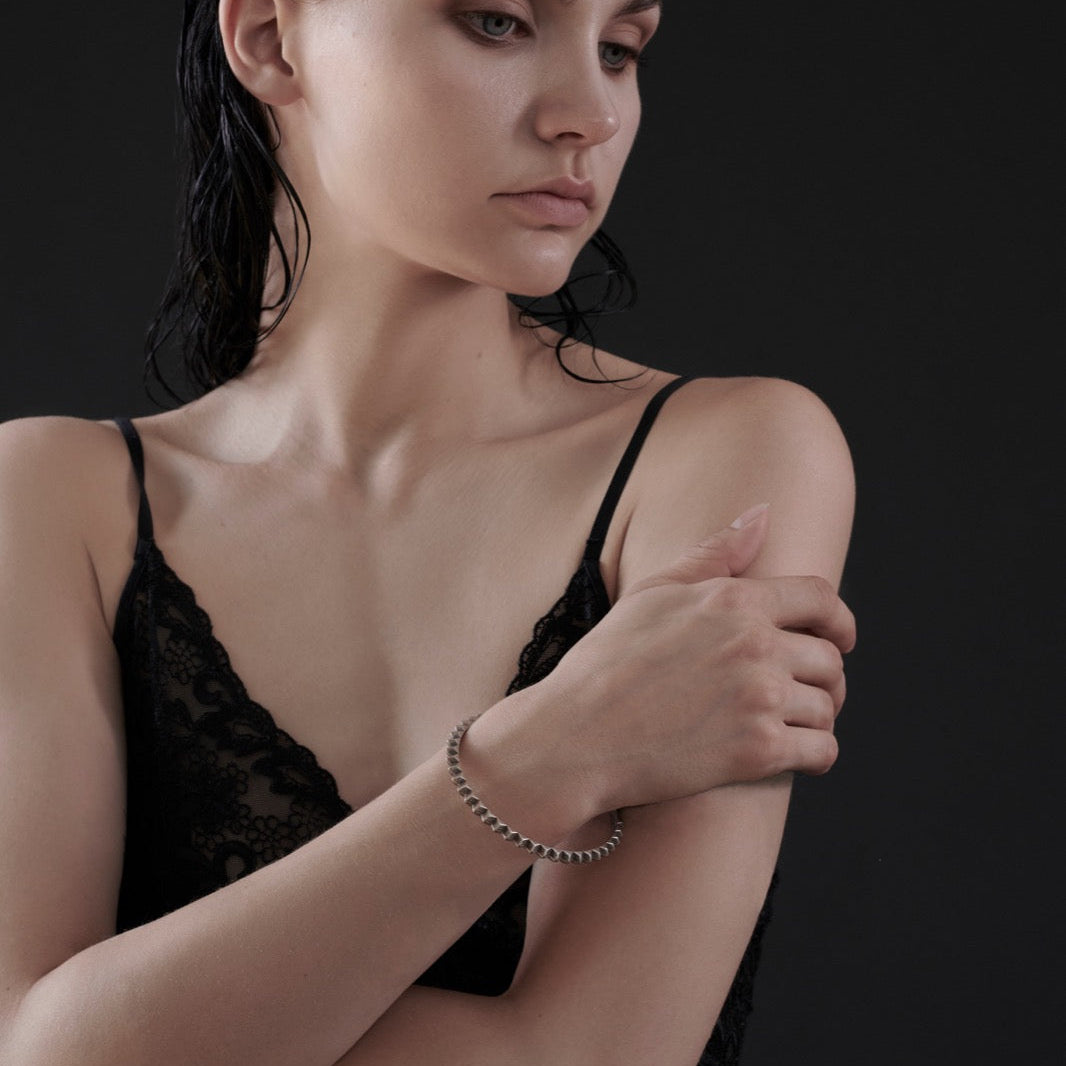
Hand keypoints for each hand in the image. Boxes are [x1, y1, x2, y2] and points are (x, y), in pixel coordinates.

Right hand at [544, 505, 855, 811]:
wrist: (576, 736)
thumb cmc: (606, 663)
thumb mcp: (653, 593)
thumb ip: (714, 553)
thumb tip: (762, 512)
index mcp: (733, 600)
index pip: (820, 598)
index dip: (839, 620)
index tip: (841, 639)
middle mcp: (755, 644)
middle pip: (829, 659)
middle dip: (824, 678)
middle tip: (807, 694)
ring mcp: (760, 698)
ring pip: (827, 707)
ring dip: (815, 719)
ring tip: (790, 725)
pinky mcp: (759, 751)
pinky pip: (822, 752)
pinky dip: (815, 756)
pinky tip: (793, 755)